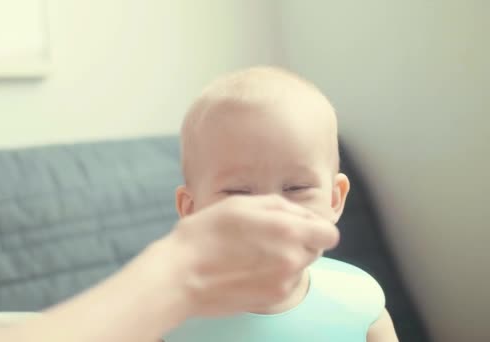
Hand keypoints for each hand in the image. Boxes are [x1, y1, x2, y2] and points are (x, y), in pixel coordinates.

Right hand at [164, 194, 338, 315]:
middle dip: (299, 241)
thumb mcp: (241, 204)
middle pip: (315, 250)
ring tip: (253, 252)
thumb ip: (280, 206)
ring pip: (299, 267)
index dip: (315, 226)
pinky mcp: (271, 300)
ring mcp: (282, 283)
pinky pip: (284, 283)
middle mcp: (291, 259)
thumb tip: (302, 216)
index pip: (328, 233)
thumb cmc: (205, 235)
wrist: (180, 276)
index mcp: (287, 231)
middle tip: (268, 236)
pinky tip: (248, 268)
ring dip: (286, 258)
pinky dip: (274, 275)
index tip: (298, 225)